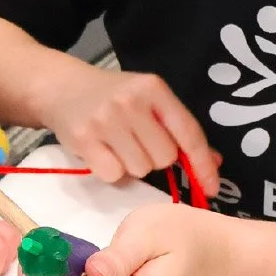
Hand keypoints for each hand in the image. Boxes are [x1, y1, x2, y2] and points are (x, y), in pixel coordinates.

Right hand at [44, 63, 221, 197]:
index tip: (212, 188)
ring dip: (132, 164)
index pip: (189, 133)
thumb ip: (179, 129)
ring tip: (117, 144)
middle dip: (156, 158)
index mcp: (154, 89)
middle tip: (138, 142)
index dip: (203, 164)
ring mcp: (106, 120)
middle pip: (164, 157)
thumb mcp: (148, 101)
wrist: (62, 87)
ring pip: (140, 169)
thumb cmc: (112, 97)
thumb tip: (213, 162)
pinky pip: (113, 175)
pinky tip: (102, 151)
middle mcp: (131, 102)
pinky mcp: (84, 139)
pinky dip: (111, 170)